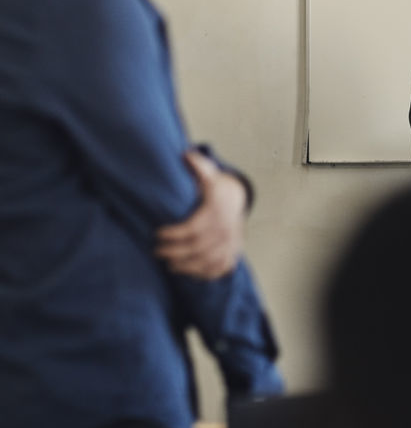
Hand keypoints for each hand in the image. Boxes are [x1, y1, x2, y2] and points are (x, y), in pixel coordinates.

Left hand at [155, 150, 246, 279]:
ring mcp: (231, 242)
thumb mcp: (208, 174)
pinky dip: (205, 273)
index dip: (172, 235)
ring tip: (170, 265)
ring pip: (207, 261)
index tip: (157, 234)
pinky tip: (190, 271)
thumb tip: (185, 154)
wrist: (237, 199)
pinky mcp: (233, 252)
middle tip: (157, 252)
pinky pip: (220, 268)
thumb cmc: (216, 189)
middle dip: (174, 252)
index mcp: (216, 212)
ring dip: (187, 266)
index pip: (192, 229)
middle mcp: (226, 229)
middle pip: (196, 248)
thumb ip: (197, 165)